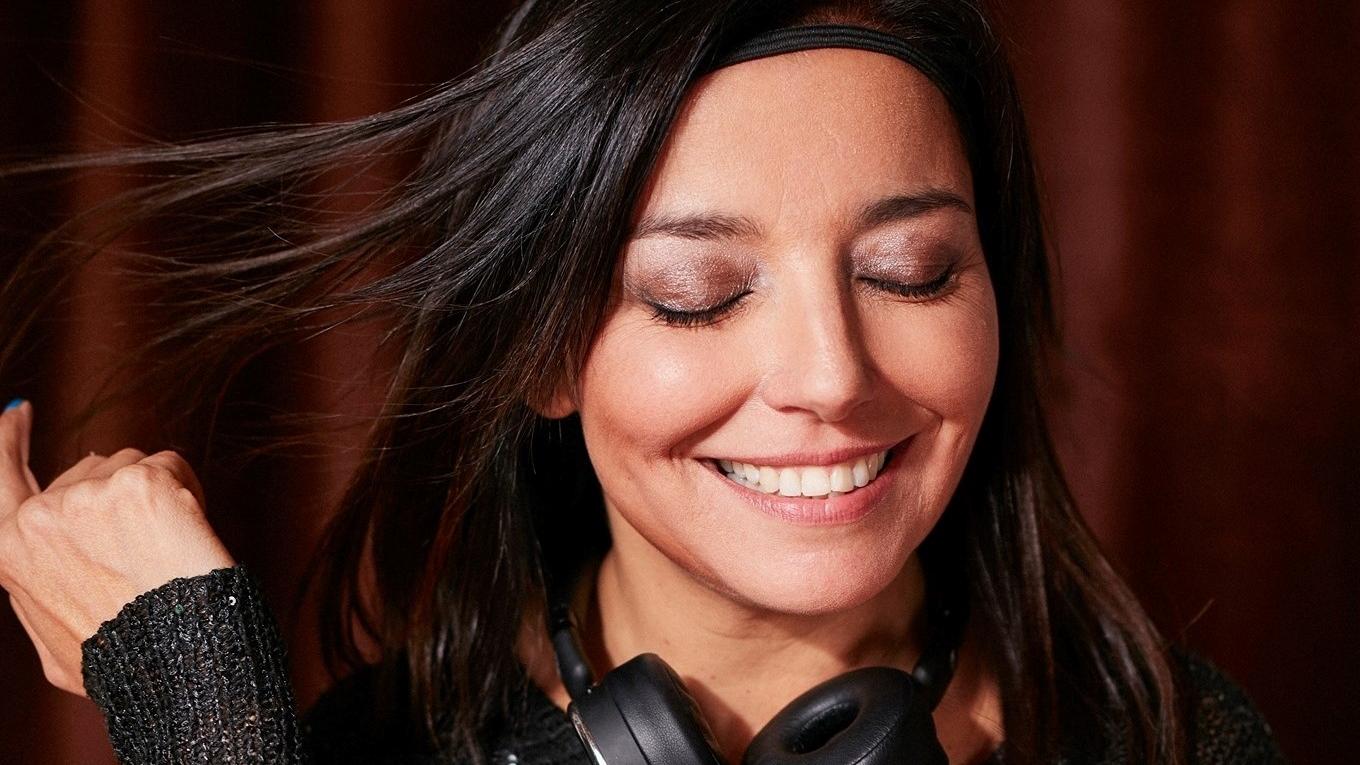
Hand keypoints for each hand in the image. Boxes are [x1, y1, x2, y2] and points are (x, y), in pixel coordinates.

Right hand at [0, 400, 235, 696]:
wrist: (173, 658)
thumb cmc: (124, 661)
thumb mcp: (55, 640)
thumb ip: (42, 592)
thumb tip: (48, 578)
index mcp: (11, 552)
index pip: (3, 478)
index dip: (9, 440)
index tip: (19, 412)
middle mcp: (41, 517)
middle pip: (90, 471)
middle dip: (123, 493)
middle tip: (150, 531)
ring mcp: (88, 495)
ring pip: (133, 465)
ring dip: (158, 497)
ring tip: (169, 554)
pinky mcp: (140, 482)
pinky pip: (171, 466)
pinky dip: (189, 495)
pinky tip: (187, 536)